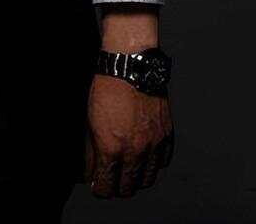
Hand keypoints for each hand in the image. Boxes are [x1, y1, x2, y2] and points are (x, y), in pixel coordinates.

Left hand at [83, 73, 173, 197]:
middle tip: (113, 180)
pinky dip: (153, 164)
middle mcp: (134, 151)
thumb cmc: (106, 89)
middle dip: (117, 187)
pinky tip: (145, 157)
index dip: (100, 189)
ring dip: (136, 179)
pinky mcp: (166, 135)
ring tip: (128, 171)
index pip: (106, 187)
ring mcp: (153, 144)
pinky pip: (162, 162)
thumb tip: (91, 172)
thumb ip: (92, 151)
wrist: (130, 67)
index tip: (99, 186)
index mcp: (111, 149)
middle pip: (128, 188)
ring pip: (147, 179)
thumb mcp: (90, 121)